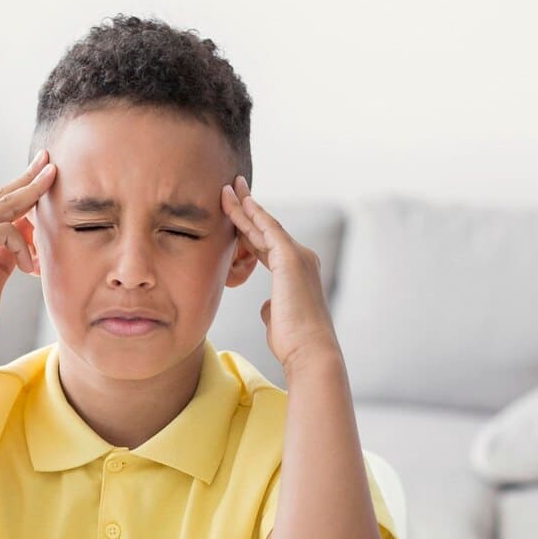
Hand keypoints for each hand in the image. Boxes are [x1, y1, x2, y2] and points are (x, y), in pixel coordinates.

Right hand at [0, 150, 56, 359]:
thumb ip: (6, 251)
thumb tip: (26, 236)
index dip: (20, 187)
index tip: (41, 173)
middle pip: (1, 196)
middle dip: (28, 178)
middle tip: (50, 162)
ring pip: (5, 206)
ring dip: (34, 201)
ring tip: (53, 188)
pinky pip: (7, 230)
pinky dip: (22, 247)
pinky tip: (26, 268)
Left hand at [221, 175, 340, 373]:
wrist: (310, 351)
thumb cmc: (294, 341)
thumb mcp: (279, 319)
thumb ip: (273, 307)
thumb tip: (268, 307)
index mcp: (296, 272)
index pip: (267, 244)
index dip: (250, 228)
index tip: (237, 213)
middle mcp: (301, 258)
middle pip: (267, 227)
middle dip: (248, 207)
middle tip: (232, 187)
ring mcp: (298, 256)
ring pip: (265, 225)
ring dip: (245, 206)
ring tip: (227, 188)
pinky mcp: (290, 259)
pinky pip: (268, 230)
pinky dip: (253, 215)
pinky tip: (239, 202)